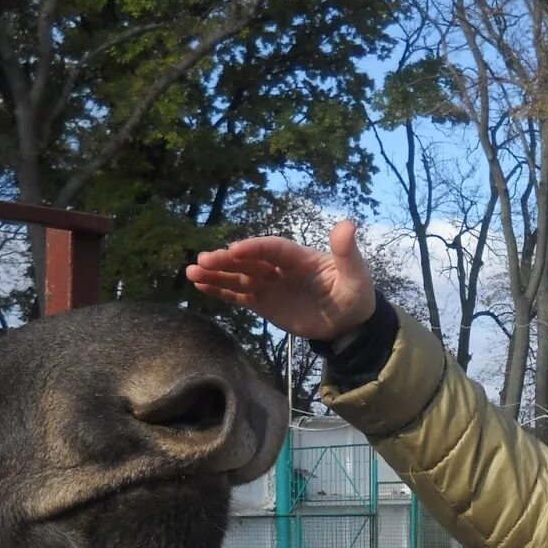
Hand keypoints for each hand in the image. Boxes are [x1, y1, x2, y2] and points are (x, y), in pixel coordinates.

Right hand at [184, 218, 376, 340]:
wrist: (349, 323)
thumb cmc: (354, 296)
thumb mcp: (356, 276)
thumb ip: (347, 254)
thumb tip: (347, 224)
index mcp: (299, 257)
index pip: (272, 248)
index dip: (254, 248)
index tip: (234, 250)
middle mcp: (279, 267)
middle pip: (249, 260)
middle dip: (226, 260)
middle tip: (203, 260)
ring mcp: (269, 284)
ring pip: (238, 276)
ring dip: (216, 273)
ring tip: (192, 272)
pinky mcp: (263, 302)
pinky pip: (238, 294)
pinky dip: (220, 290)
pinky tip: (199, 285)